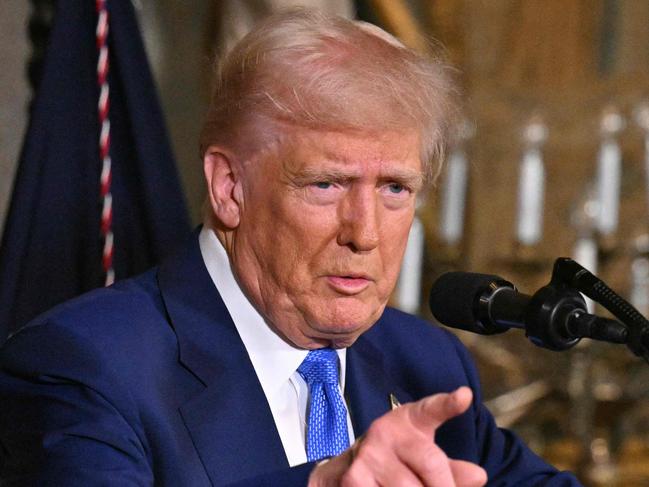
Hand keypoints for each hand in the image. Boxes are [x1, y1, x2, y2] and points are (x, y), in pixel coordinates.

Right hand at [308, 387, 486, 486]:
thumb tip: (478, 476)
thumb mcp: (421, 457)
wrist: (342, 471)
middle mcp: (386, 431)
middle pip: (433, 466)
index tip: (464, 397)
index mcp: (408, 421)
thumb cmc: (394, 462)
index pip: (430, 410)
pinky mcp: (354, 478)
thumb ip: (450, 468)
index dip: (448, 404)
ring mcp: (368, 455)